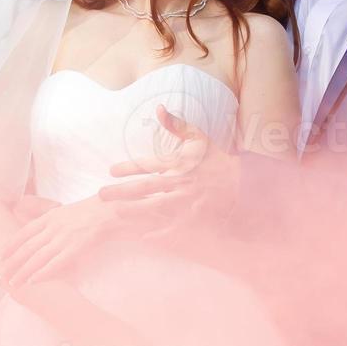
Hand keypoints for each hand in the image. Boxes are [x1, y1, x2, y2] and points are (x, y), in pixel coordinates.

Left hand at [0, 195, 122, 288]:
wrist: (113, 208)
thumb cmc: (94, 209)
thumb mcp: (67, 210)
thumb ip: (52, 220)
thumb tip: (41, 231)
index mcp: (50, 216)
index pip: (24, 232)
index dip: (10, 245)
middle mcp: (53, 227)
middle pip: (27, 247)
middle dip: (12, 263)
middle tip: (1, 275)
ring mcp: (64, 237)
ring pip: (38, 257)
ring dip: (23, 272)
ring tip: (13, 283)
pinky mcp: (76, 247)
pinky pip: (56, 263)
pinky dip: (43, 273)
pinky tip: (33, 281)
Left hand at [96, 106, 233, 236]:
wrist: (244, 181)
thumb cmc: (216, 159)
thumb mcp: (199, 138)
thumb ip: (177, 125)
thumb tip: (158, 108)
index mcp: (181, 162)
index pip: (150, 163)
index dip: (129, 166)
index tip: (110, 170)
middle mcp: (183, 181)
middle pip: (148, 186)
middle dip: (123, 191)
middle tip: (102, 195)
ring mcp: (190, 200)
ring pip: (158, 206)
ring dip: (136, 211)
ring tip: (116, 213)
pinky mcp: (198, 215)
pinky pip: (176, 226)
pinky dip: (161, 233)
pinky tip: (143, 237)